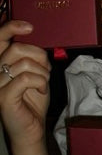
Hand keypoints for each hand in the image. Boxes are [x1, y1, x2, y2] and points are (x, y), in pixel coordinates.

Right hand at [0, 20, 50, 146]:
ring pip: (24, 64)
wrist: (32, 128)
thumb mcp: (36, 73)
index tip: (29, 27)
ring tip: (43, 83)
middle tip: (45, 71)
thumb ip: (33, 57)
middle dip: (39, 57)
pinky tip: (42, 91)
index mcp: (0, 63)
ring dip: (42, 73)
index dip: (11, 27)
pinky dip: (40, 82)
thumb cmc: (33, 101)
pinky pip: (26, 78)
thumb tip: (35, 40)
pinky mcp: (3, 97)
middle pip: (16, 49)